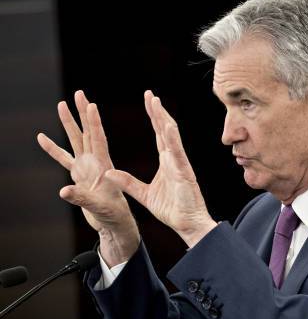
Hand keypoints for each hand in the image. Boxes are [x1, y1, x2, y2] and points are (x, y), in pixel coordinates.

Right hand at [37, 90, 138, 266]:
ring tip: (61, 105)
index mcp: (104, 167)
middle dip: (83, 113)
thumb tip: (63, 191)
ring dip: (69, 124)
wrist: (115, 224)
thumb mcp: (100, 207)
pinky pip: (64, 159)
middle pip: (88, 133)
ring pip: (76, 141)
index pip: (99, 140)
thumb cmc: (115, 216)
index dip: (95, 123)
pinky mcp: (79, 176)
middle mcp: (95, 163)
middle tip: (79, 93)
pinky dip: (53, 149)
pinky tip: (42, 137)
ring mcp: (86, 168)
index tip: (91, 104)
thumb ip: (82, 198)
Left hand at [104, 90, 216, 247]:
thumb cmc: (172, 210)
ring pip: (172, 136)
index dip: (154, 117)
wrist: (188, 224)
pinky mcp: (184, 172)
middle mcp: (174, 159)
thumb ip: (128, 183)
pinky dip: (173, 138)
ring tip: (155, 102)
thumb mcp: (144, 195)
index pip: (160, 134)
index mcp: (167, 162)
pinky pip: (177, 152)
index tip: (148, 101)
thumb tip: (109, 173)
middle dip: (158, 111)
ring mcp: (180, 164)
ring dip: (163, 118)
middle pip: (165, 129)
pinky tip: (167, 125)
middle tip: (150, 93)